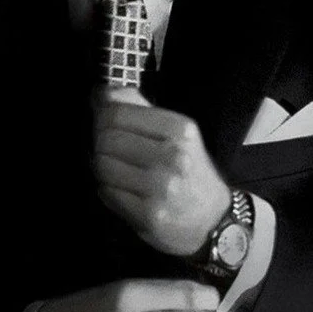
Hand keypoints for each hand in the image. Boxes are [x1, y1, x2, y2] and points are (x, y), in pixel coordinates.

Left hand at [93, 91, 230, 254]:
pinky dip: (107, 188)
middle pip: (106, 139)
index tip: (102, 123)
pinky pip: (107, 192)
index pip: (117, 113)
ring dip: (102, 167)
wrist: (212, 219)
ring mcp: (160, 188)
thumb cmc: (190, 170)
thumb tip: (101, 92)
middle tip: (107, 149)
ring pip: (102, 166)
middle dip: (100, 143)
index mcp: (180, 129)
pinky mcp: (148, 215)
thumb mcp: (176, 132)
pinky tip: (121, 188)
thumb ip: (139, 107)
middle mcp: (172, 156)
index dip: (101, 117)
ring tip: (115, 170)